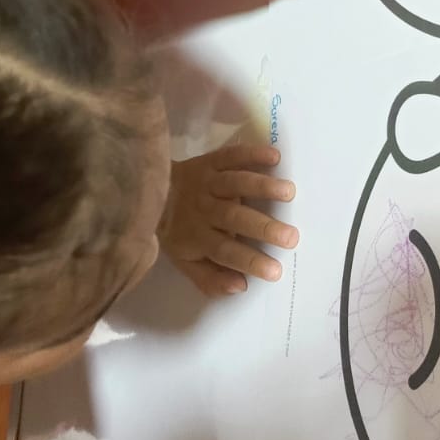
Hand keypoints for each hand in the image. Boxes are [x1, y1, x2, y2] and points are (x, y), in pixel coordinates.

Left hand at [159, 142, 297, 297]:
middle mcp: (203, 209)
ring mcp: (206, 182)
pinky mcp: (209, 161)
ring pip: (235, 183)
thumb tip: (241, 286)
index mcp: (197, 237)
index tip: (276, 271)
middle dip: (263, 227)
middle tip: (292, 236)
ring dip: (262, 186)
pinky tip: (275, 156)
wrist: (147, 192)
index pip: (225, 251)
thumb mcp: (185, 261)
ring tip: (289, 192)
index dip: (249, 261)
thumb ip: (210, 278)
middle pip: (234, 217)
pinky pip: (230, 156)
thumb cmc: (174, 231)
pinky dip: (251, 153)